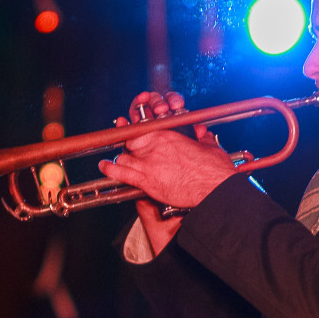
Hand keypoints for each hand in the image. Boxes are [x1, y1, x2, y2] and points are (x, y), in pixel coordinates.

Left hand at [99, 92, 234, 209]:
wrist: (215, 187)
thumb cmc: (214, 170)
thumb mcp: (210, 148)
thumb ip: (203, 139)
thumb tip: (203, 134)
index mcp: (168, 135)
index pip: (144, 130)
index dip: (137, 132)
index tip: (135, 134)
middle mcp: (155, 146)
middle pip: (131, 143)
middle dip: (129, 148)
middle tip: (128, 152)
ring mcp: (148, 163)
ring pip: (124, 156)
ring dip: (120, 159)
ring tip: (116, 161)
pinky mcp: (147, 180)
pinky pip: (121, 172)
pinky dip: (110, 169)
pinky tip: (104, 167)